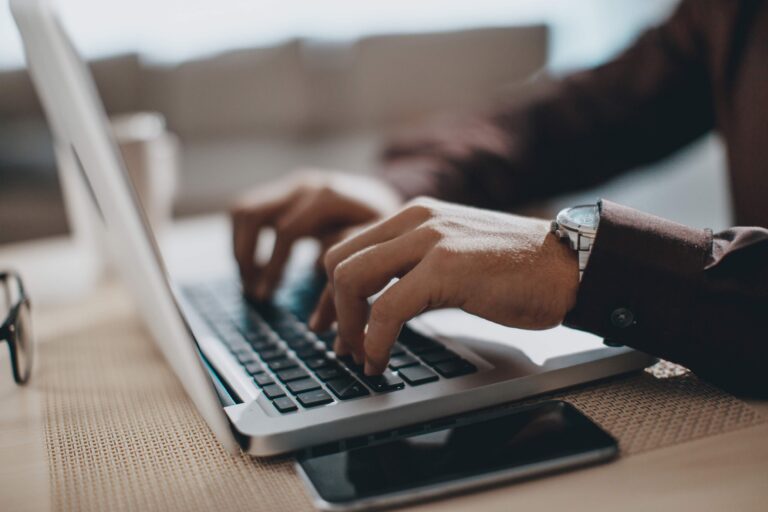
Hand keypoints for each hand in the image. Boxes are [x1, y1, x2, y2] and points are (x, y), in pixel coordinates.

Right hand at [231, 170, 402, 299]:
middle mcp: (306, 185)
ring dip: (240, 248)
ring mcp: (292, 185)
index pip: (286, 231)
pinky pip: (247, 210)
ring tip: (251, 282)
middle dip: (246, 256)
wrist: (389, 201)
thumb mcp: (377, 249)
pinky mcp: (284, 191)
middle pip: (252, 213)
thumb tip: (317, 310)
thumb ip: (347, 271)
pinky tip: (258, 268)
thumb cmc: (387, 231)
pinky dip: (244, 239)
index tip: (266, 297)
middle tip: (253, 292)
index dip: (273, 268)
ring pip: (243, 209)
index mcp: (329, 196)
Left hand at [310, 198, 578, 374]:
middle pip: (338, 260)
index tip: (327, 323)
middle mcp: (415, 219)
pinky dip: (374, 340)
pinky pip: (387, 308)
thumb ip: (416, 264)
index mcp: (415, 215)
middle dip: (330, 308)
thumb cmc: (517, 269)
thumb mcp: (454, 254)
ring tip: (358, 356)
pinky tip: (379, 360)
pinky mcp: (446, 268)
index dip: (329, 291)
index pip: (348, 246)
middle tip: (340, 344)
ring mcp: (430, 240)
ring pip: (352, 278)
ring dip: (347, 326)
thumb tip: (380, 301)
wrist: (569, 265)